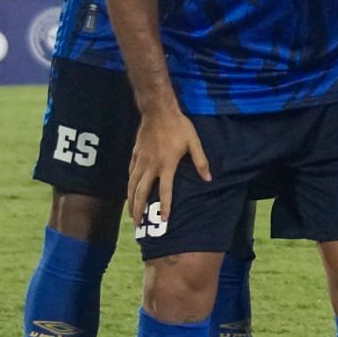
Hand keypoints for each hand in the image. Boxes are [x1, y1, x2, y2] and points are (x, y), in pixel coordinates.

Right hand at [126, 106, 209, 229]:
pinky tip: (129, 192)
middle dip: (139, 210)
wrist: (158, 111)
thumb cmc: (179, 127)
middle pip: (141, 192)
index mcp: (166, 164)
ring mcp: (140, 160)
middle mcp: (150, 166)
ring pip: (132, 185)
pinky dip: (129, 185)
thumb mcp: (194, 142)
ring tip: (132, 215)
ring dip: (131, 201)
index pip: (165, 190)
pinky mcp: (134, 155)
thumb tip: (208, 178)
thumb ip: (200, 161)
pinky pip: (130, 174)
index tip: (164, 219)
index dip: (165, 206)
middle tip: (138, 224)